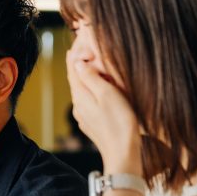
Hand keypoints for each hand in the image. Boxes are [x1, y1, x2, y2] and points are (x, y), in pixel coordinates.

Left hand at [67, 51, 142, 175]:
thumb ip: (91, 77)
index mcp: (80, 96)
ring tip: (90, 64)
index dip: (75, 54)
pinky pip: (89, 101)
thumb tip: (78, 63)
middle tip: (82, 48)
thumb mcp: (107, 94)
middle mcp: (78, 106)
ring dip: (85, 77)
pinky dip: (91, 89)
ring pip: (82, 90)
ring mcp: (84, 116)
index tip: (77, 41)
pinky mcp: (92, 123)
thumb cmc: (119, 123)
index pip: (73, 70)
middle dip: (78, 64)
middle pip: (76, 79)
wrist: (123, 154)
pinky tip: (99, 87)